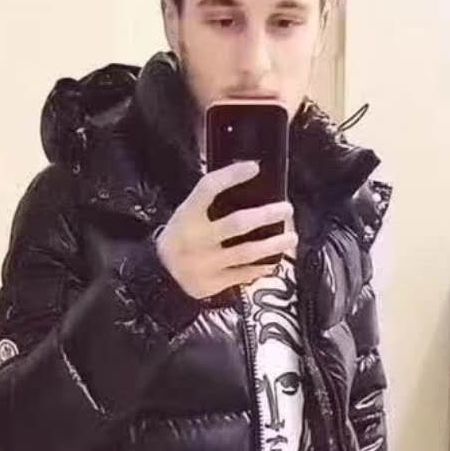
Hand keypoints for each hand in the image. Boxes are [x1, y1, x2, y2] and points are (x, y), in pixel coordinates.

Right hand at [155, 161, 296, 298]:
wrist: (158, 278)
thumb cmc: (180, 239)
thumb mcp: (185, 216)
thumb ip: (209, 204)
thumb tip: (246, 181)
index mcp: (187, 216)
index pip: (208, 188)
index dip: (231, 175)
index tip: (254, 167)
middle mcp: (196, 239)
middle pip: (237, 224)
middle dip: (266, 215)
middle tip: (286, 208)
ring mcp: (205, 263)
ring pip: (246, 252)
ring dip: (273, 244)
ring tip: (291, 237)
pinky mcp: (212, 283)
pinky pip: (242, 275)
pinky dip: (260, 268)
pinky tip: (273, 261)